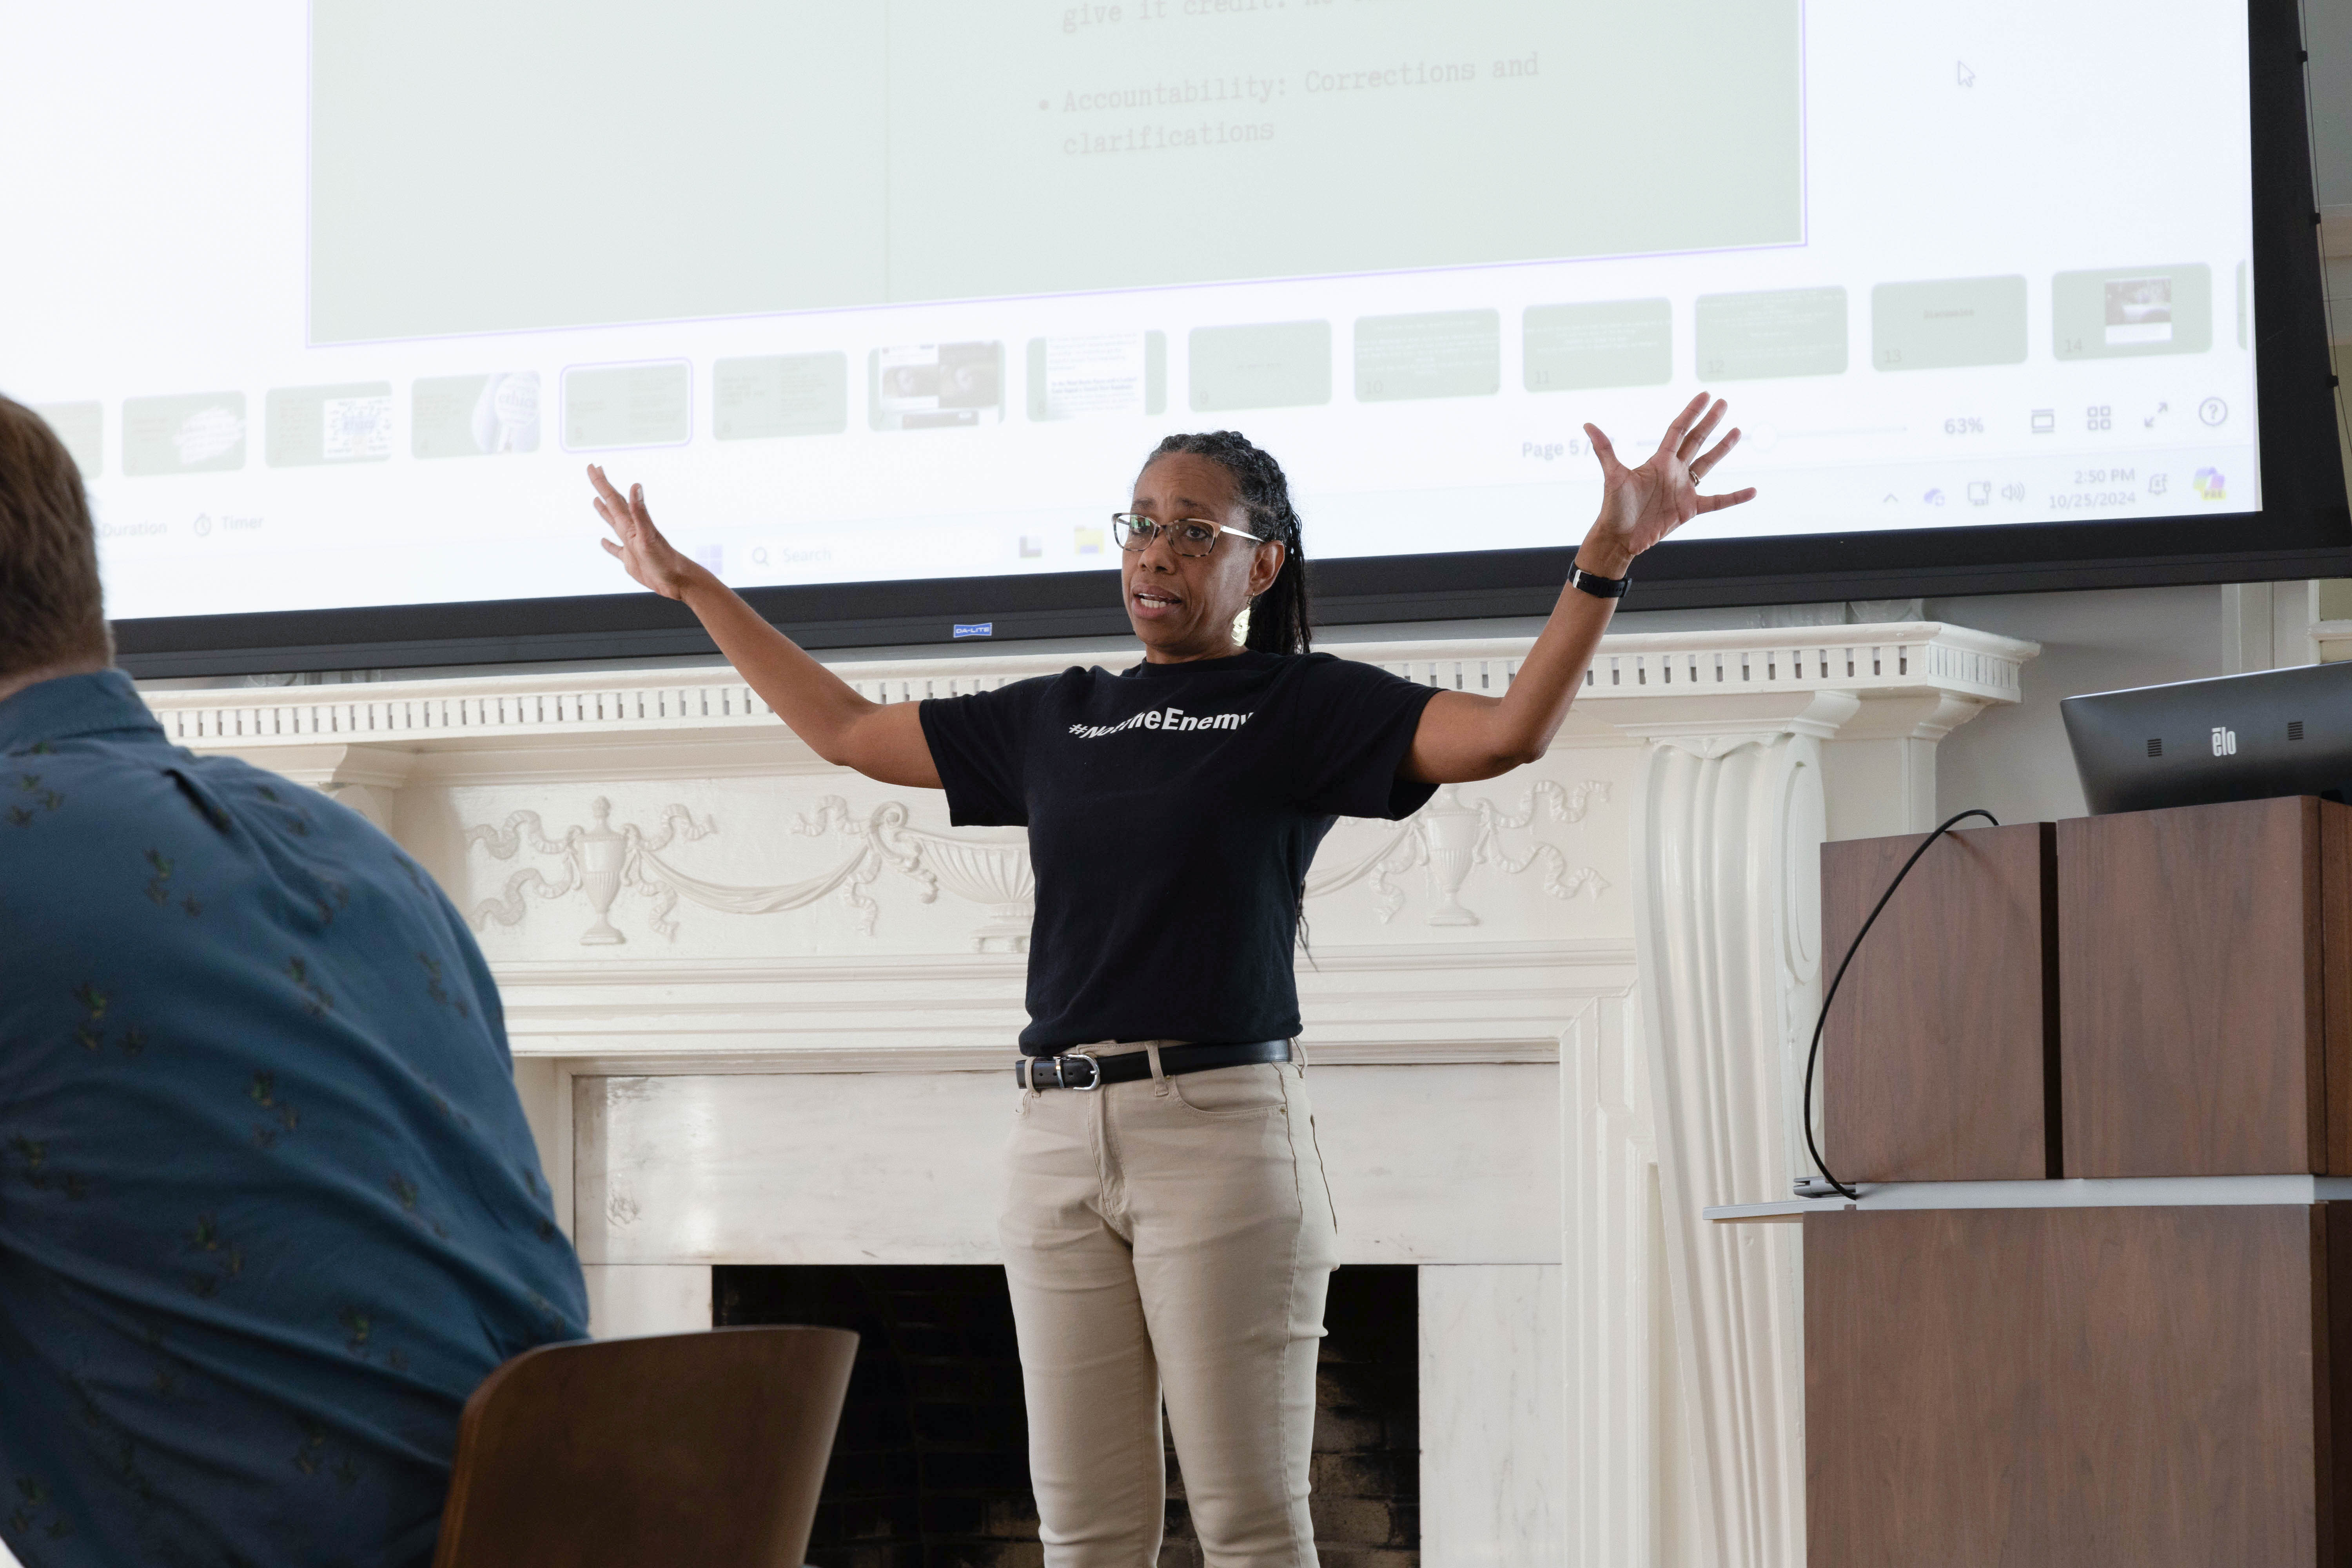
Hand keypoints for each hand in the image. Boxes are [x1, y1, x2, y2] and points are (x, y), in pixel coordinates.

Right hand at [589, 465, 706, 601]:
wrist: (678, 580)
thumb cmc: (665, 559)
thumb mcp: (648, 534)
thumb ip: (640, 511)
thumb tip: (636, 486)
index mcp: (631, 523)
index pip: (613, 498)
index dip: (601, 482)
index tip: (593, 466)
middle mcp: (631, 530)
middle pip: (613, 504)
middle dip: (602, 488)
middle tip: (594, 472)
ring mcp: (631, 544)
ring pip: (613, 523)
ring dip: (604, 511)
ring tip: (596, 500)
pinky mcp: (631, 560)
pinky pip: (616, 549)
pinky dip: (609, 545)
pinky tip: (603, 541)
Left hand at [1578, 392, 1756, 575]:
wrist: (1619, 538)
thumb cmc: (1614, 508)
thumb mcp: (1613, 476)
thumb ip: (1605, 449)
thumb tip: (1587, 424)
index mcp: (1658, 461)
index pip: (1678, 429)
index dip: (1692, 412)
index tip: (1705, 396)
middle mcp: (1673, 471)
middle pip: (1696, 440)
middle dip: (1710, 422)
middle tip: (1724, 403)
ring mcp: (1683, 489)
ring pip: (1708, 464)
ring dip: (1722, 448)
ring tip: (1737, 431)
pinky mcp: (1690, 509)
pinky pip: (1718, 501)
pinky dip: (1736, 497)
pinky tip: (1753, 491)